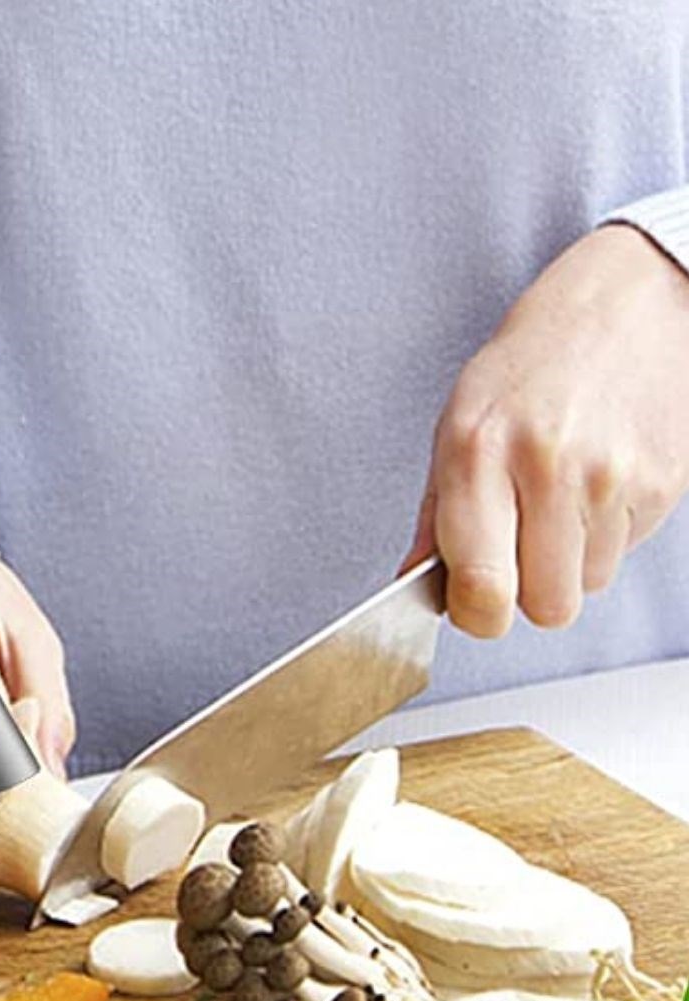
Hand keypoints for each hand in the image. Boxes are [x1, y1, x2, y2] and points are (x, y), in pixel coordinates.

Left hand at [403, 225, 688, 636]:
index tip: (472, 604)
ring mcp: (611, 477)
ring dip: (566, 563)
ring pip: (586, 587)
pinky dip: (602, 537)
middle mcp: (546, 466)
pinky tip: (590, 486)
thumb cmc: (524, 372)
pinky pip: (622, 555)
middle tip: (514, 554)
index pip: (482, 588)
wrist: (619, 309)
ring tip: (555, 502)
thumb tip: (415, 584)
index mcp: (477, 454)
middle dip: (525, 596)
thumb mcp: (455, 428)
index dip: (476, 616)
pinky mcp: (660, 484)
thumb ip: (435, 518)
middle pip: (545, 608)